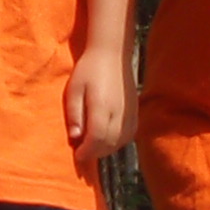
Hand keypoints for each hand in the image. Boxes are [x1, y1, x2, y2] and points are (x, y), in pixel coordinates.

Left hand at [65, 45, 134, 167]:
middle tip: (82, 152)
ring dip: (106, 149)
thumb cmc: (89, 70)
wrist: (112, 54)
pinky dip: (118, 142)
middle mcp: (119, 112)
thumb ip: (74, 115)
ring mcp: (130, 112)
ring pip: (120, 141)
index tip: (77, 156)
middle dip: (94, 153)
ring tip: (92, 146)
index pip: (97, 138)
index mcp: (102, 106)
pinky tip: (107, 139)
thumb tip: (75, 138)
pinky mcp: (135, 111)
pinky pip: (129, 135)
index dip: (87, 151)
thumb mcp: (74, 90)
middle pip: (109, 143)